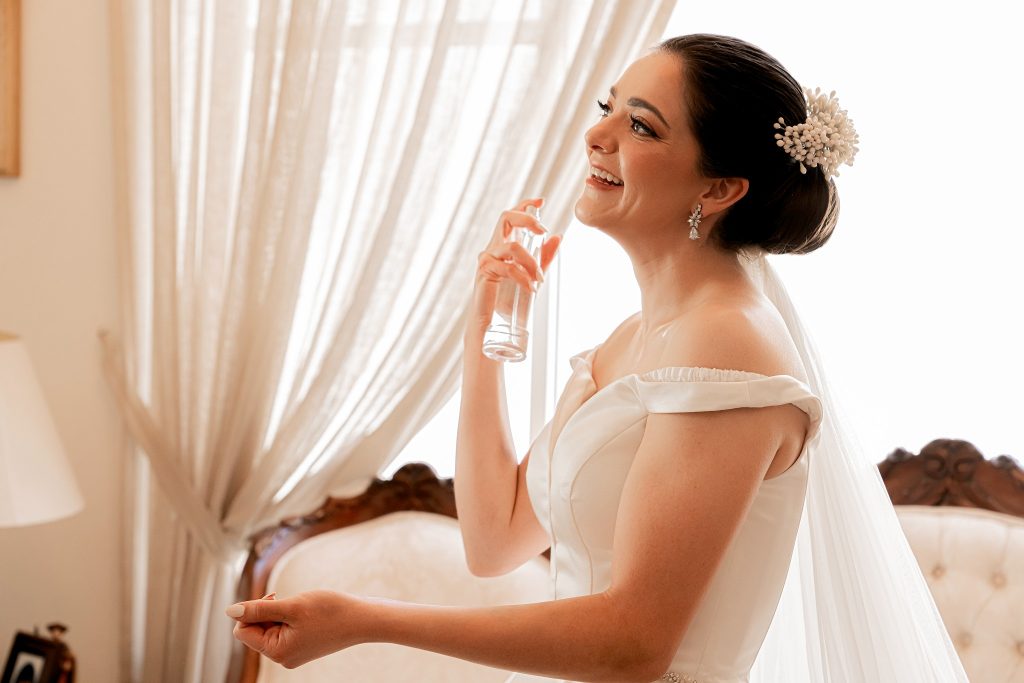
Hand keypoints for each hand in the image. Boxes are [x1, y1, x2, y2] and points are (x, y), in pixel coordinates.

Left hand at [227, 590, 370, 668]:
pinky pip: (283, 630)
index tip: (275, 599)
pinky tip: (307, 613)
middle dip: (267, 611)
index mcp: (277, 652)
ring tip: (301, 608)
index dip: (252, 611)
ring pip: (269, 628)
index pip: (242, 631)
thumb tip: (230, 611)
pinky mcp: (301, 646)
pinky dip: (290, 617)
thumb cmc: (330, 611)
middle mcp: (282, 658)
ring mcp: (292, 653)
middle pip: (255, 630)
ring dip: (279, 613)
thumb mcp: (292, 606)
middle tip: (288, 601)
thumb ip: (259, 609)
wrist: (363, 619)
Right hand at [469, 197, 561, 335]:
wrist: (491, 325)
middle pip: (505, 218)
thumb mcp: (532, 274)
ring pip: (512, 246)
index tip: (541, 200)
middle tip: (543, 230)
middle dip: (527, 219)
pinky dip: (523, 277)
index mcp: (503, 245)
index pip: (511, 216)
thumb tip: (558, 237)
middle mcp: (493, 247)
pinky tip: (531, 287)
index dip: (525, 204)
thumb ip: (544, 257)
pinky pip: (507, 267)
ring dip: (531, 261)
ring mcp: (486, 259)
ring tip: (539, 279)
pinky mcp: (484, 273)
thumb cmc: (509, 300)